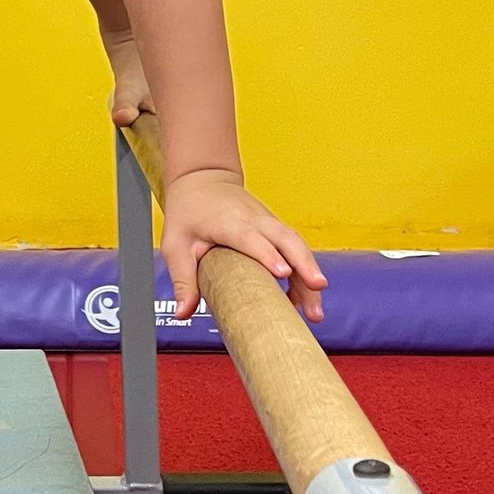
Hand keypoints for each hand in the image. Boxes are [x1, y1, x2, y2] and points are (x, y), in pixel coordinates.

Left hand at [160, 169, 326, 323]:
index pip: (249, 236)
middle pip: (285, 238)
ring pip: (296, 244)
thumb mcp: (175, 245)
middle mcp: (253, 219)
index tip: (283, 273)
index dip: (267, 254)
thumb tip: (182, 313)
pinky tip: (304, 299)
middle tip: (317, 290)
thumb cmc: (188, 214)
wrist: (202, 180)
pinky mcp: (275, 228)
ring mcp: (268, 222)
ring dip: (310, 274)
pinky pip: (296, 248)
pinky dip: (304, 271)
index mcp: (227, 221)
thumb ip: (183, 279)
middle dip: (304, 264)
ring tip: (315, 311)